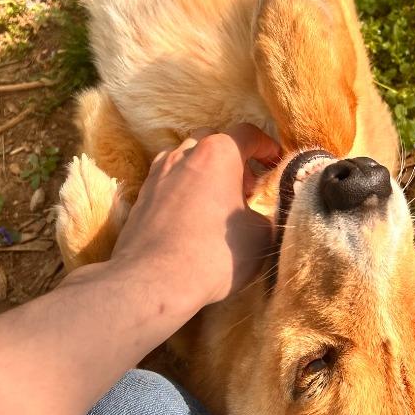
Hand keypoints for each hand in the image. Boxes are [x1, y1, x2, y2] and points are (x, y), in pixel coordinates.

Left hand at [110, 124, 280, 310]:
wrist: (154, 280)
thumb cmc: (215, 252)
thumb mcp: (260, 236)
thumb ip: (265, 214)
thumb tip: (259, 214)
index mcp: (218, 153)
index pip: (247, 133)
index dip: (266, 145)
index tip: (274, 160)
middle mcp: (184, 154)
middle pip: (213, 140)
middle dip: (232, 156)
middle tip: (246, 185)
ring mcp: (158, 173)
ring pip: (185, 158)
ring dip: (204, 170)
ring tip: (215, 198)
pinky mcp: (141, 196)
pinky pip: (167, 180)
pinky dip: (183, 187)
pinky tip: (190, 214)